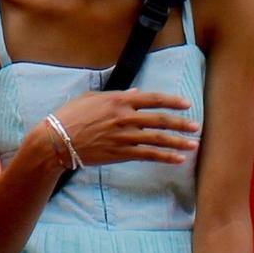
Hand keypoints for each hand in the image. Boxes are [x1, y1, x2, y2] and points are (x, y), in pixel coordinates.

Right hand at [49, 88, 198, 168]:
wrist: (57, 139)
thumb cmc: (70, 115)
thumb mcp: (92, 97)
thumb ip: (117, 95)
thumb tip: (136, 93)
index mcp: (118, 100)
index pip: (152, 99)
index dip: (171, 101)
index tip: (186, 104)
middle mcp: (124, 117)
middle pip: (159, 120)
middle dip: (180, 123)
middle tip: (196, 126)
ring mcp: (124, 137)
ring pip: (157, 139)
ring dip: (178, 141)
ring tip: (194, 144)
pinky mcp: (120, 154)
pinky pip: (148, 155)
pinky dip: (164, 157)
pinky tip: (178, 159)